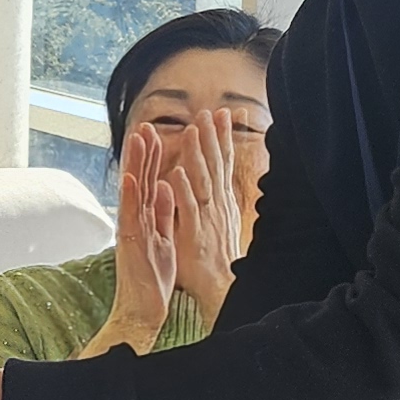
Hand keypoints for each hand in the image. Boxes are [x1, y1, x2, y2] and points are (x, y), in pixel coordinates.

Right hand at [91, 124, 178, 356]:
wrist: (141, 310)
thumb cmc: (151, 278)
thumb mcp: (164, 240)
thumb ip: (163, 214)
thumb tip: (165, 187)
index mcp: (146, 219)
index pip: (150, 182)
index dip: (153, 158)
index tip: (155, 133)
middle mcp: (135, 221)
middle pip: (140, 180)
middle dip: (143, 152)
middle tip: (144, 125)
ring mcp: (131, 230)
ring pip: (133, 191)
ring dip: (135, 164)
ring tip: (137, 139)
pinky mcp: (131, 243)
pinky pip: (131, 216)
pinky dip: (130, 196)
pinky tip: (132, 177)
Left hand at [163, 115, 244, 313]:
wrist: (219, 288)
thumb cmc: (215, 257)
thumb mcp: (217, 221)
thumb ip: (213, 197)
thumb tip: (212, 176)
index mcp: (220, 201)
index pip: (222, 163)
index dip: (222, 138)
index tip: (223, 114)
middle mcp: (216, 206)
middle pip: (215, 165)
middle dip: (212, 137)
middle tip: (211, 110)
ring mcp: (205, 219)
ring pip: (201, 181)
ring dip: (197, 156)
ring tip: (192, 131)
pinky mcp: (193, 234)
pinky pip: (185, 210)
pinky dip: (181, 192)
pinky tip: (175, 174)